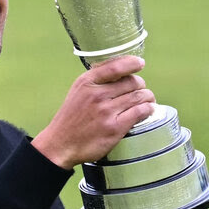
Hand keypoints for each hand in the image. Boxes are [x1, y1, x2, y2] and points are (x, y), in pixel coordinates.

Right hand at [32, 55, 155, 169]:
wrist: (60, 145)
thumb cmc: (72, 118)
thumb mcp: (78, 91)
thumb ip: (96, 80)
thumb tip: (121, 70)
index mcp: (87, 82)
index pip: (115, 67)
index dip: (132, 63)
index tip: (140, 63)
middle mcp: (97, 95)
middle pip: (132, 82)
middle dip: (140, 85)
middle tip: (141, 91)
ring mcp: (106, 111)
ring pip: (139, 96)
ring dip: (148, 97)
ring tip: (148, 100)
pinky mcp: (115, 128)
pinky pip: (140, 112)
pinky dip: (148, 109)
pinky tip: (148, 110)